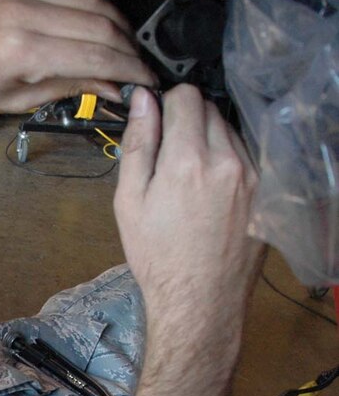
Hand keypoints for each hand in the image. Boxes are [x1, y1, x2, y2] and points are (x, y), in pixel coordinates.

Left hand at [0, 0, 155, 109]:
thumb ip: (68, 87)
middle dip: (126, 46)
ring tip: (122, 37)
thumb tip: (112, 86)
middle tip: (137, 61)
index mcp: (20, 51)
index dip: (128, 69)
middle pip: (98, 24)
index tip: (144, 77)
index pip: (94, 56)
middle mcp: (20, 11)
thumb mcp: (15, 99)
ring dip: (113, 17)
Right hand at [114, 86, 262, 333]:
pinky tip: (210, 189)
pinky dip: (227, 158)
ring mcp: (253, 174)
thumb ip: (137, 145)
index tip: (155, 125)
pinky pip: (246, 153)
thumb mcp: (129, 201)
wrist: (199, 299)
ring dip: (208, 138)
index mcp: (188, 160)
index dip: (165, 105)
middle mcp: (228, 160)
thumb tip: (142, 101)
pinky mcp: (266, 189)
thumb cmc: (156, 255)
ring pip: (230, 129)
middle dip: (186, 121)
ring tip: (189, 176)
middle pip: (210, 108)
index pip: (185, 96)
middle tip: (168, 155)